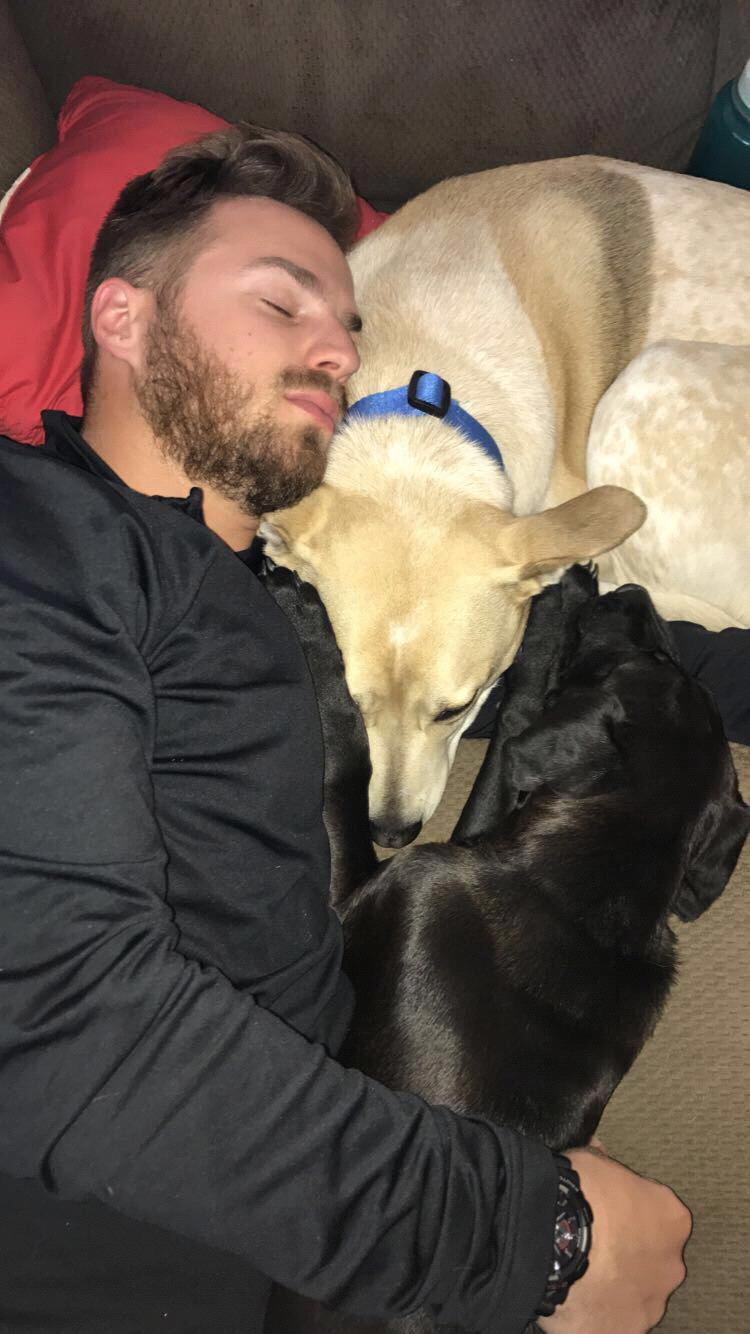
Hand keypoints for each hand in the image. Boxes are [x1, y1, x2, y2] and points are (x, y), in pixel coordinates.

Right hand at [537, 1147, 691, 1332]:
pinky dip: (599, 1310)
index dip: (632, 1211)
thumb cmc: (577, 1193)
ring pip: (637, 1292)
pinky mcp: (625, 1330)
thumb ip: (603, 1162)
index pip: (660, 1214)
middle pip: (654, 1258)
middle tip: (594, 1243)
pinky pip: (615, 1319)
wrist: (551, 1240)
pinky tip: (574, 1295)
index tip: (609, 1210)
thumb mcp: (591, 1160)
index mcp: (671, 1218)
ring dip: (616, 1283)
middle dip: (630, 1253)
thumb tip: (598, 1152)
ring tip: (579, 1271)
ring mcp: (650, 1302)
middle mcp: (671, 1264)